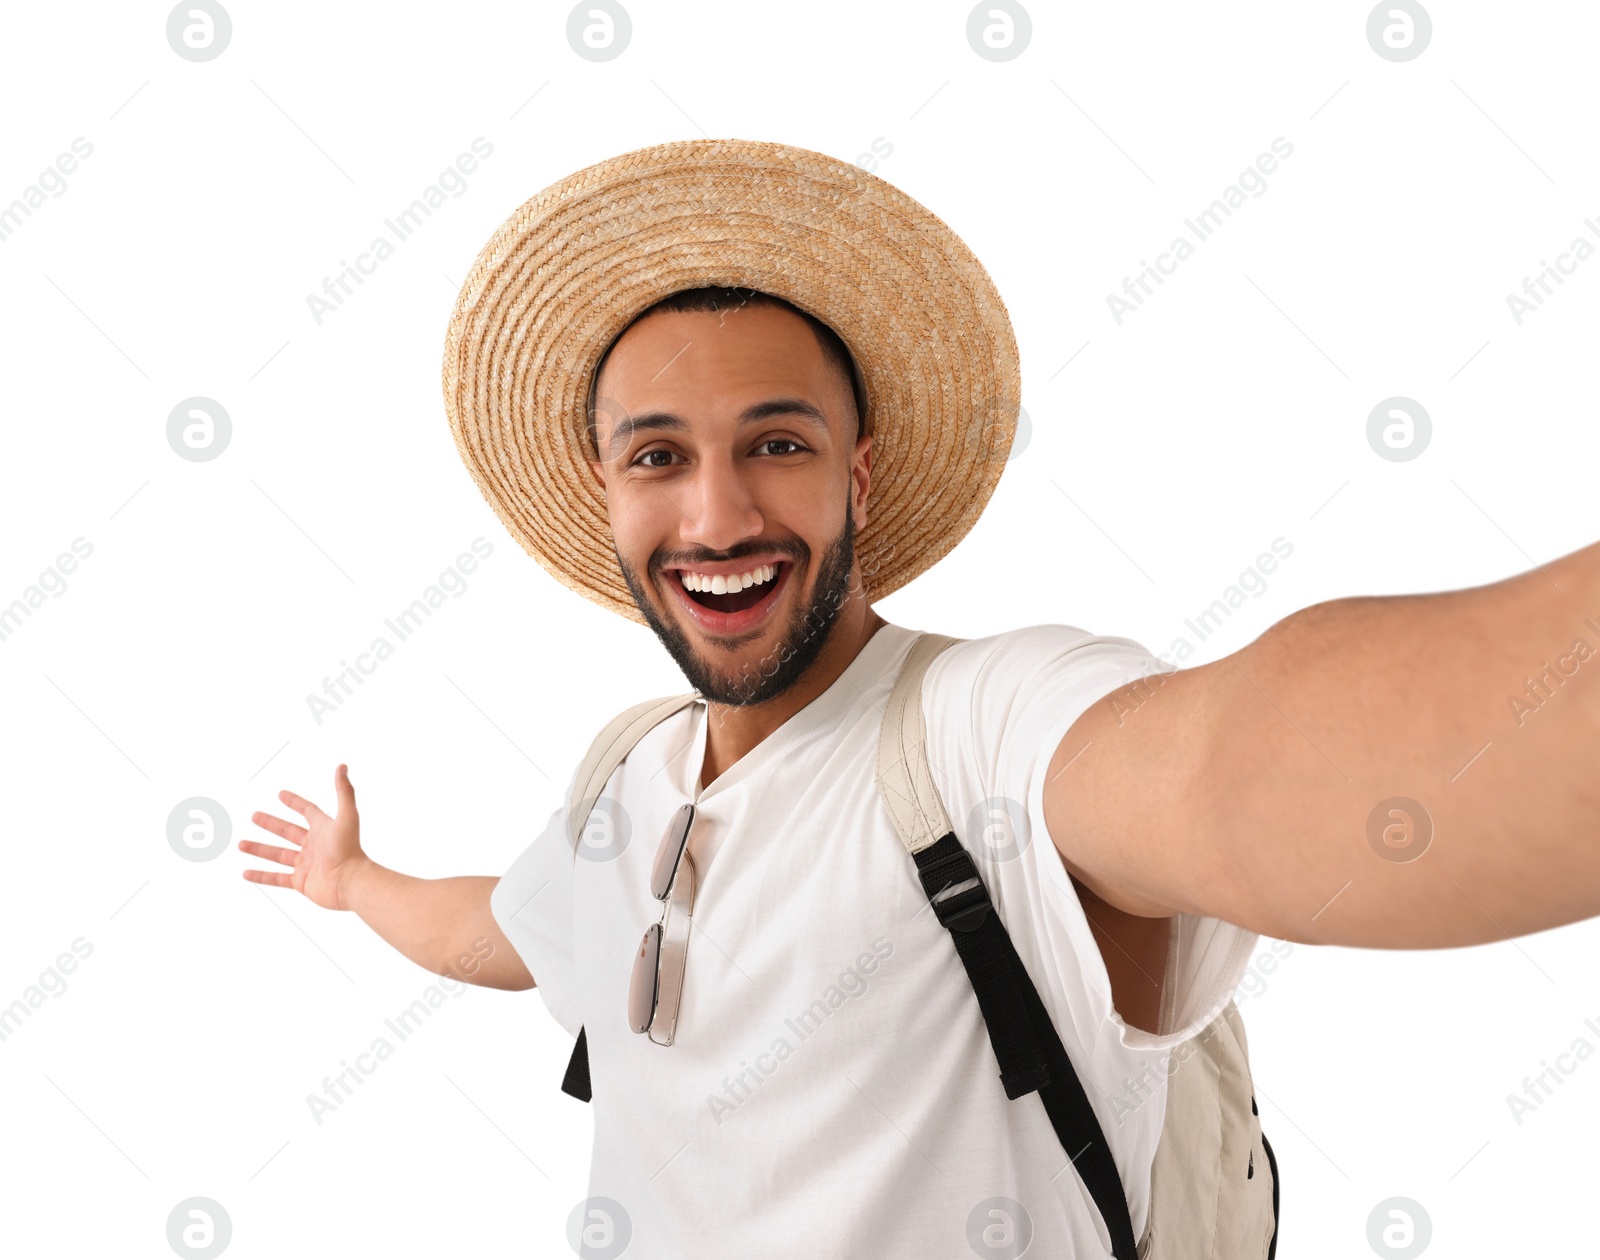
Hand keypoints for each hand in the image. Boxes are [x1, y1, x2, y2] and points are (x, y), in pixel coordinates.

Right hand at [240, 763, 366, 910]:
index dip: (295, 802)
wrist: (350, 882)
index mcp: (323, 829)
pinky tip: (246, 873)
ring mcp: (306, 864)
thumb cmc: (349, 849)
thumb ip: (344, 791)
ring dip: (259, 849)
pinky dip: (261, 875)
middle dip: (271, 824)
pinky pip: (277, 878)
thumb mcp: (347, 816)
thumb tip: (342, 765)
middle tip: (254, 816)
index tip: (281, 794)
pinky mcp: (301, 882)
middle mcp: (314, 846)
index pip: (307, 811)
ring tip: (240, 844)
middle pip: (288, 832)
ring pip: (278, 855)